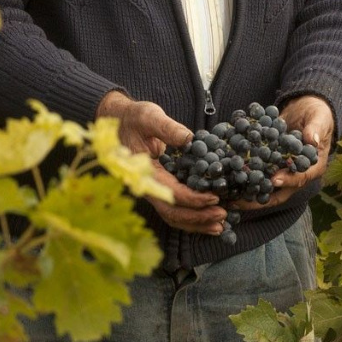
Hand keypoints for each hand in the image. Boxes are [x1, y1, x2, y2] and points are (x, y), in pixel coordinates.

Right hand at [97, 91, 225, 234]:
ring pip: (174, 217)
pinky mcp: (161, 190)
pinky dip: (193, 219)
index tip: (214, 197)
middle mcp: (149, 187)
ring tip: (221, 225)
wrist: (119, 124)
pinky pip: (176, 210)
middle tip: (222, 214)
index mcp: (146, 173)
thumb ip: (166, 128)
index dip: (193, 199)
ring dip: (197, 223)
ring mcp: (154, 191)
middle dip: (198, 217)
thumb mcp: (148, 117)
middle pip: (173, 213)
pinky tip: (210, 221)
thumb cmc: (133, 119)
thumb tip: (188, 138)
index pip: (171, 193)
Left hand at [232, 95, 333, 209]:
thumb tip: (312, 140)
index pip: (301, 178)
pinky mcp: (268, 167)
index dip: (288, 180)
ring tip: (227, 198)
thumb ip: (315, 129)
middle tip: (239, 201)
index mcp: (313, 167)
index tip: (273, 179)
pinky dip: (242, 179)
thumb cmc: (316, 115)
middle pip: (278, 193)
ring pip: (263, 189)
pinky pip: (255, 177)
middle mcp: (296, 175)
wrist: (305, 110)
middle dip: (258, 199)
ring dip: (246, 194)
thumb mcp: (319, 118)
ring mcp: (280, 173)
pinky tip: (225, 180)